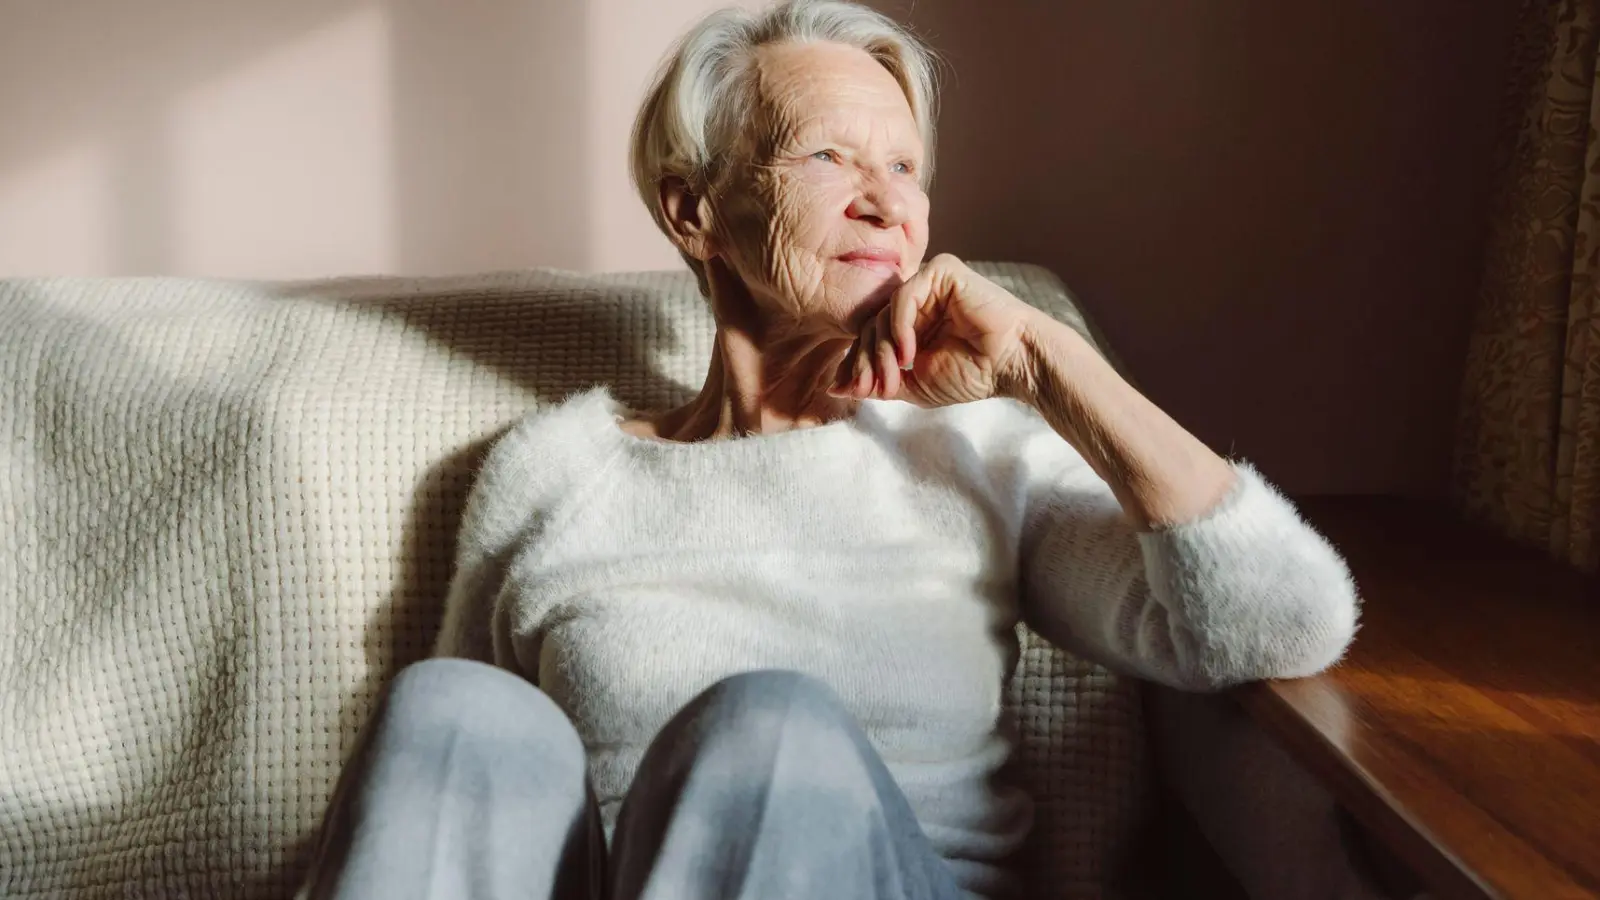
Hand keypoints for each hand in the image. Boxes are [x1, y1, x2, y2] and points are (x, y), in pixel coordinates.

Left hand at [829, 254, 1040, 406]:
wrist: (1013, 364)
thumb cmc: (972, 374)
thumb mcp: (913, 386)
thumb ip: (876, 383)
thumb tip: (834, 388)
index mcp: (909, 324)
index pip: (868, 339)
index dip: (856, 365)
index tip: (852, 391)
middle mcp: (915, 300)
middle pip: (870, 326)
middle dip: (866, 361)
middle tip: (873, 388)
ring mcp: (927, 284)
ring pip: (882, 313)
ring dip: (883, 350)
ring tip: (895, 376)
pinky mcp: (941, 272)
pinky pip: (903, 296)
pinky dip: (900, 327)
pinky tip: (909, 353)